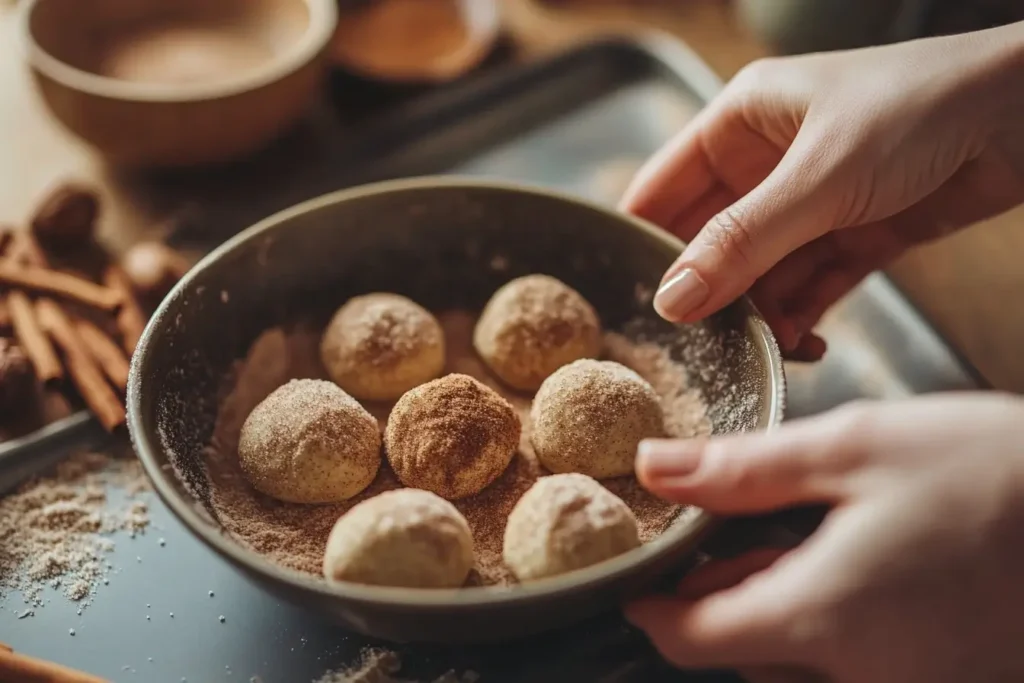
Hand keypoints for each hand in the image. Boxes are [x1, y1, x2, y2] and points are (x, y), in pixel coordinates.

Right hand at [621, 23, 1023, 359]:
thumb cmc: (920, 107)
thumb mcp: (818, 176)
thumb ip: (742, 243)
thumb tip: (673, 300)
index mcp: (740, 123)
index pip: (662, 188)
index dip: (640, 242)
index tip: (624, 300)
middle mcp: (767, 163)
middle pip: (709, 241)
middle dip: (705, 291)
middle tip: (696, 343)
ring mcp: (811, 202)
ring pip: (760, 272)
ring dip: (757, 313)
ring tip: (756, 350)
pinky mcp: (855, 234)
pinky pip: (809, 286)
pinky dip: (801, 318)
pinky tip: (800, 344)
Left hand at [625, 394, 1023, 682]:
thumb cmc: (997, 476)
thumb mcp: (857, 448)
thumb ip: (744, 469)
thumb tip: (656, 470)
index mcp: (821, 616)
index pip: (692, 639)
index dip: (653, 609)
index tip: (638, 579)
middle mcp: (862, 672)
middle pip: (743, 650)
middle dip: (716, 599)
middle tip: (718, 537)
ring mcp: (911, 681)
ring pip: (799, 660)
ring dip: (773, 609)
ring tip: (788, 539)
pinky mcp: (947, 675)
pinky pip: (858, 663)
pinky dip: (831, 622)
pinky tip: (849, 563)